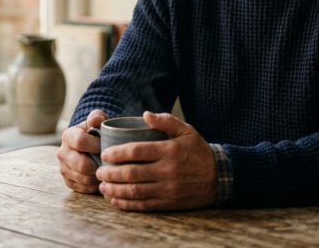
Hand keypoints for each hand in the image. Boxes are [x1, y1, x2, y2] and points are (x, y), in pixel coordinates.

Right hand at [57, 110, 107, 193]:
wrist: (88, 144)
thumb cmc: (95, 131)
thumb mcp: (97, 120)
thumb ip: (97, 117)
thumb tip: (95, 120)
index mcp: (68, 135)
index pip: (80, 141)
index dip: (96, 145)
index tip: (106, 146)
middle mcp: (62, 153)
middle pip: (81, 165)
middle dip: (98, 165)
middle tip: (110, 163)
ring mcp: (63, 169)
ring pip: (84, 179)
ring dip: (98, 177)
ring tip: (108, 171)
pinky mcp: (68, 182)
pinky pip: (83, 189)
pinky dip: (94, 186)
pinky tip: (101, 178)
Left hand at [96, 111, 217, 211]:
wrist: (219, 177)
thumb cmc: (198, 151)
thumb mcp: (186, 130)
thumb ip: (165, 121)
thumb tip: (145, 114)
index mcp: (169, 150)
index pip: (136, 151)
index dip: (116, 153)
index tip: (105, 153)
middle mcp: (167, 171)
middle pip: (131, 173)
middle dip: (110, 173)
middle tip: (99, 171)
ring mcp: (168, 189)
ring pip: (134, 191)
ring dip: (114, 189)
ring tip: (102, 186)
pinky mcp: (169, 203)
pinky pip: (143, 205)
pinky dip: (126, 204)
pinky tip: (115, 200)